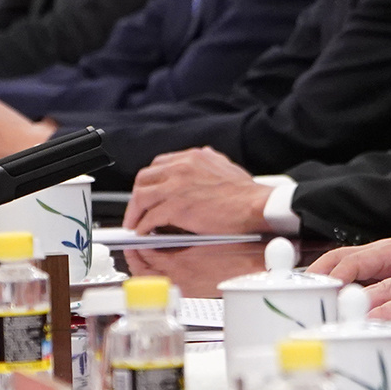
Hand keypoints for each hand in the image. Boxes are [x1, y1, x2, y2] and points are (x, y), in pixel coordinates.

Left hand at [126, 148, 273, 234]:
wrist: (255, 206)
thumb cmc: (246, 193)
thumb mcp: (225, 166)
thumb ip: (208, 163)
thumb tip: (202, 161)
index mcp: (193, 157)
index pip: (159, 164)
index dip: (150, 181)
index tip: (148, 192)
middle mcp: (182, 167)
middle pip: (144, 178)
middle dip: (137, 196)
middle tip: (137, 209)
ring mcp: (177, 187)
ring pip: (141, 197)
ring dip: (135, 212)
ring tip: (135, 224)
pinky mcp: (176, 207)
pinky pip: (150, 217)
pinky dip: (143, 226)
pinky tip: (145, 232)